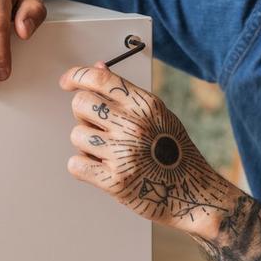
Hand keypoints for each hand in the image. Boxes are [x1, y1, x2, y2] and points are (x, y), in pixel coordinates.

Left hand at [59, 62, 238, 235]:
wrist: (193, 193)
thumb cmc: (173, 152)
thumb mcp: (157, 114)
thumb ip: (126, 93)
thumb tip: (98, 68)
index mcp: (145, 105)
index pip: (99, 79)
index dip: (76, 76)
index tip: (67, 82)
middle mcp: (134, 126)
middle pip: (80, 104)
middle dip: (83, 115)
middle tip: (97, 127)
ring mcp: (124, 154)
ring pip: (76, 135)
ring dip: (85, 144)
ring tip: (107, 152)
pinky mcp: (115, 181)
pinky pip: (75, 164)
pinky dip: (83, 167)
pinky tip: (101, 168)